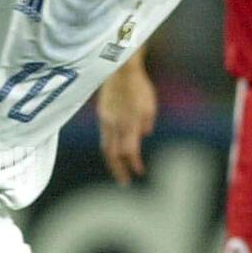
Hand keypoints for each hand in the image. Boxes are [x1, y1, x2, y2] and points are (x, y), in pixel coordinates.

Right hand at [97, 65, 156, 184]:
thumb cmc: (139, 86)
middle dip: (119, 170)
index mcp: (129, 123)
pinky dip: (108, 148)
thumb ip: (147, 121)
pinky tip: (113, 152)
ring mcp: (106, 120)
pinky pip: (104, 136)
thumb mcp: (149, 104)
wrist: (120, 69)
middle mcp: (115, 125)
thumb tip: (144, 135)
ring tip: (118, 171)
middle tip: (124, 183)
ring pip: (106, 147)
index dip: (134, 164)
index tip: (140, 172)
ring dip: (112, 162)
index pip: (130, 151)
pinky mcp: (102, 115)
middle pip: (114, 154)